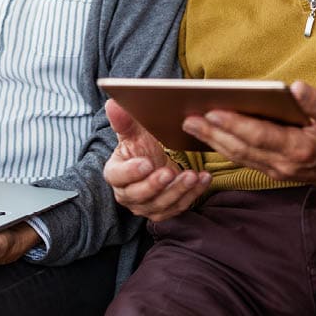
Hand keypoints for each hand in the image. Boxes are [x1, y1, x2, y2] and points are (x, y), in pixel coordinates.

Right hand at [103, 99, 210, 221]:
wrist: (155, 163)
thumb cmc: (140, 148)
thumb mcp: (133, 134)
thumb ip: (123, 122)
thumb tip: (112, 103)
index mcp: (115, 175)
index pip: (118, 177)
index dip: (131, 172)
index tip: (146, 163)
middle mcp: (128, 195)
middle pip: (139, 194)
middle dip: (156, 184)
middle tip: (169, 171)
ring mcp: (146, 206)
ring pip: (161, 203)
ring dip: (178, 190)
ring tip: (192, 175)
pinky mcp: (165, 211)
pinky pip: (179, 206)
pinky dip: (193, 193)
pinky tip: (202, 179)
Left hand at [182, 80, 315, 186]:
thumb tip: (297, 87)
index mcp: (298, 148)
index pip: (258, 135)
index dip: (233, 124)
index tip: (211, 112)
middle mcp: (284, 164)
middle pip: (241, 148)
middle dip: (213, 133)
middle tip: (188, 119)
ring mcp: (279, 171)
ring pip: (239, 156)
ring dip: (214, 142)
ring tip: (191, 126)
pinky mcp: (276, 173)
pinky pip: (245, 160)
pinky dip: (225, 149)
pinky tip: (211, 138)